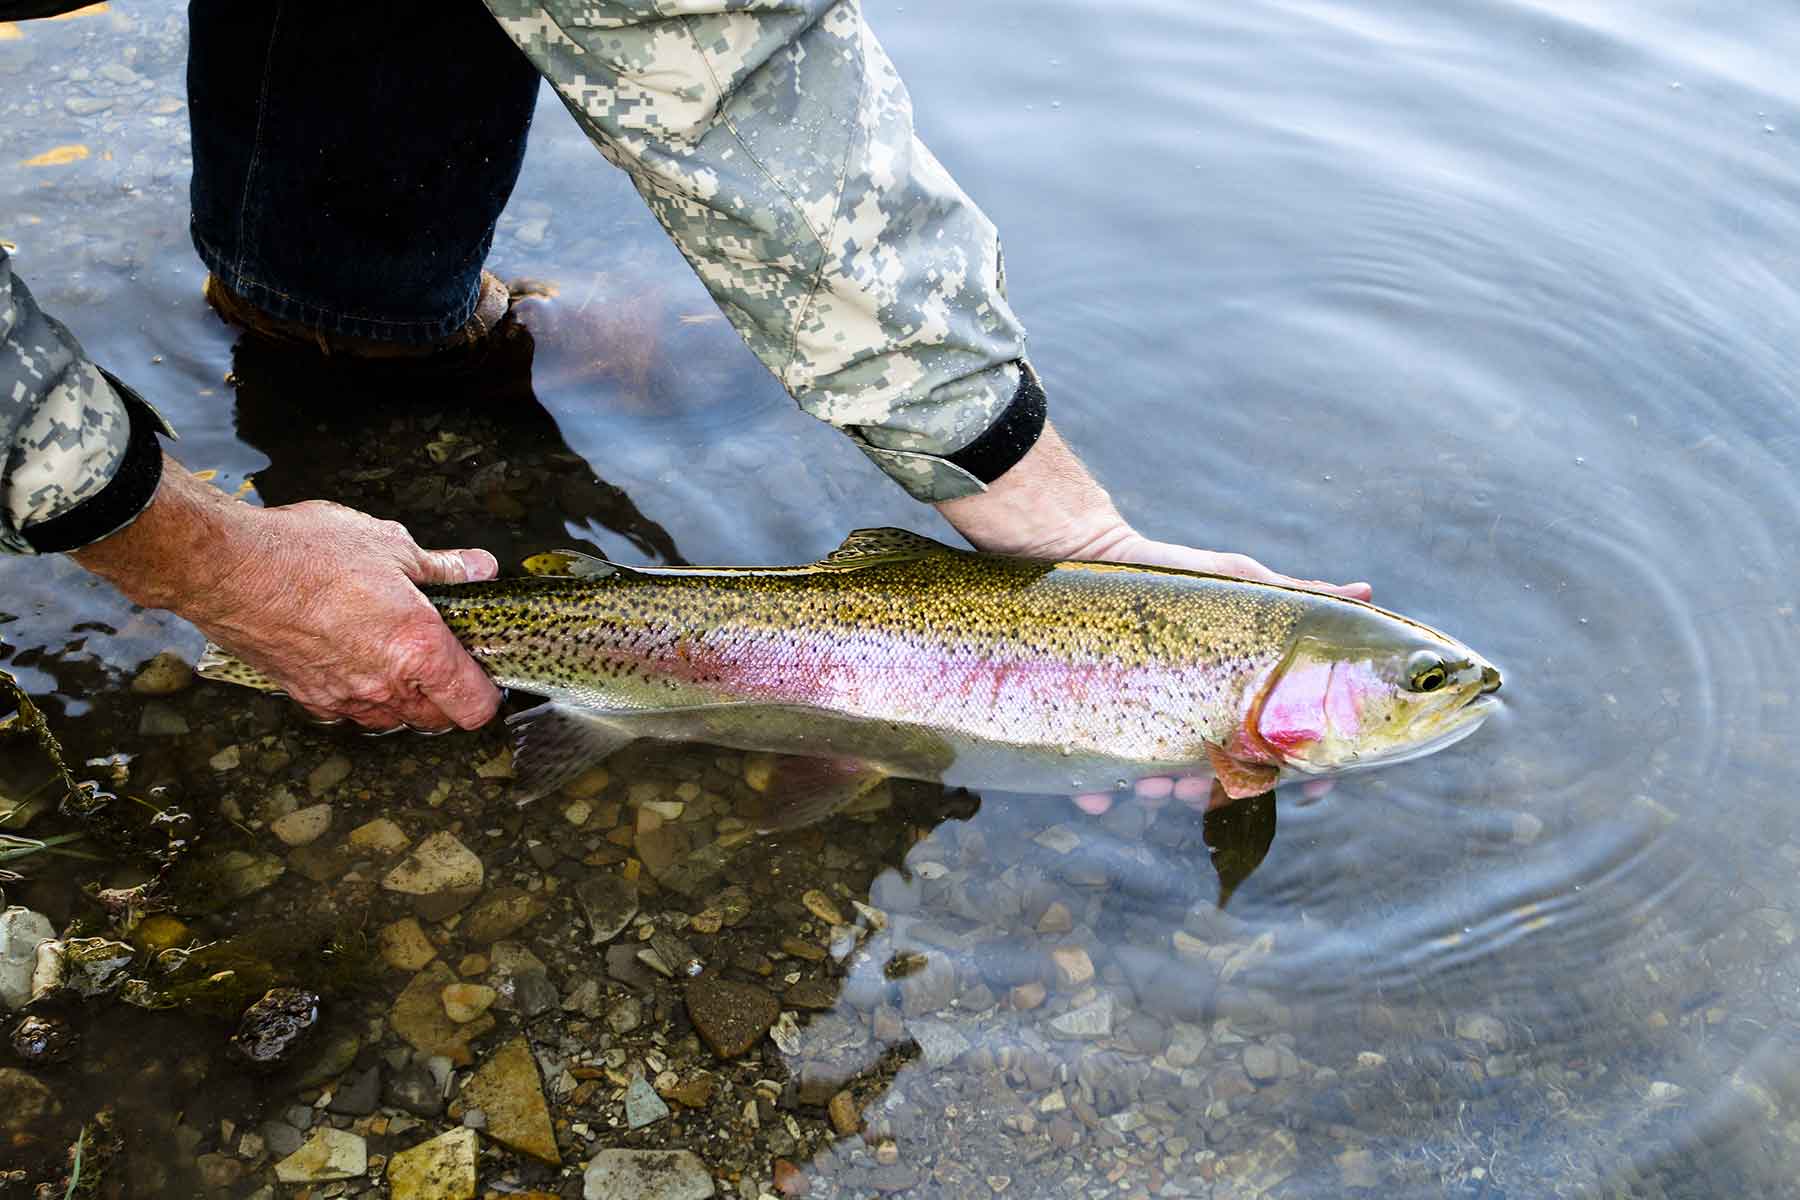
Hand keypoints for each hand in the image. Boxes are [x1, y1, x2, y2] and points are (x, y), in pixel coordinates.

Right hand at [73, 457, 501, 731]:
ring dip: (403, 699)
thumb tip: (478, 569)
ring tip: (398, 655)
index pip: (473, 706)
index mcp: (417, 649)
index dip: (487, 693)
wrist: (225, 567)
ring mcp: (342, 696)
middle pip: (436, 720)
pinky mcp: (307, 696)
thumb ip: (442, 567)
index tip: (485, 672)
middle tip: (446, 656)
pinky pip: (348, 710)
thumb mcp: (390, 545)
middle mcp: (383, 685)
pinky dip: (360, 694)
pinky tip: (354, 656)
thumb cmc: (305, 552)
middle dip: (448, 696)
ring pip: (391, 719)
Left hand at [937, 420, 1366, 813]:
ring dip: (1160, 792)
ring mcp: (1143, 724)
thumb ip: (1297, 598)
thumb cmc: (1171, 576)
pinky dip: (1096, 790)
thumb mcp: (1237, 583)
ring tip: (1150, 786)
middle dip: (1217, 787)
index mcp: (1234, 695)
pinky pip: (1094, 773)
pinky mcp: (1092, 726)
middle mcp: (1193, 717)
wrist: (1082, 556)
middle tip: (1203, 787)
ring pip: (1161, 781)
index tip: (1313, 786)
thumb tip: (1366, 592)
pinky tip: (1095, 796)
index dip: (1303, 770)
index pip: (1280, 742)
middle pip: (1219, 772)